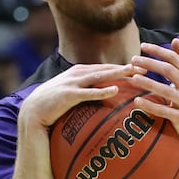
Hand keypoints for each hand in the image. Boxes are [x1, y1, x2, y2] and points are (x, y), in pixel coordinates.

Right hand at [19, 63, 134, 129]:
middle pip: (106, 68)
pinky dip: (102, 91)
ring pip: (100, 76)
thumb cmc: (55, 104)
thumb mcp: (73, 92)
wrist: (32, 112)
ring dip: (118, 74)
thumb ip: (88, 90)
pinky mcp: (68, 95)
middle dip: (126, 67)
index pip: (106, 67)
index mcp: (80, 72)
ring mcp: (72, 83)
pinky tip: (115, 90)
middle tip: (146, 67)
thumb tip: (108, 95)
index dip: (124, 66)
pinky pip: (88, 93)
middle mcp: (77, 74)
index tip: (142, 66)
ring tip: (134, 73)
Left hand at [129, 39, 178, 146]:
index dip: (158, 51)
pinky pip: (164, 111)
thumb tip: (175, 40)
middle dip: (150, 63)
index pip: (175, 58)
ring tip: (133, 78)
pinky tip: (137, 101)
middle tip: (133, 60)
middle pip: (169, 71)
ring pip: (166, 90)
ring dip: (148, 83)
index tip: (143, 46)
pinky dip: (150, 106)